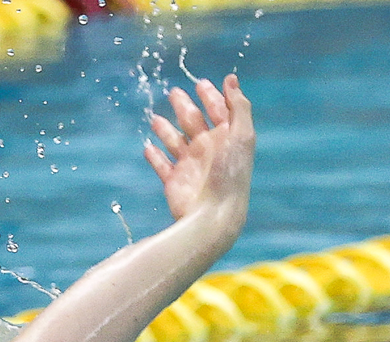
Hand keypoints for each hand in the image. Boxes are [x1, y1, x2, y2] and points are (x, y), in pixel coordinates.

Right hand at [143, 74, 253, 224]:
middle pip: (195, 123)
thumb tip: (231, 79)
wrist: (213, 214)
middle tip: (174, 92)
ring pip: (176, 142)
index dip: (212, 97)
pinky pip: (162, 166)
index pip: (220, 113)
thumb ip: (238, 107)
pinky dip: (155, 157)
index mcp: (227, 140)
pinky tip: (148, 147)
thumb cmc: (230, 174)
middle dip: (185, 107)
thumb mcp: (241, 135)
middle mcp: (210, 151)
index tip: (201, 83)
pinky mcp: (175, 182)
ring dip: (166, 130)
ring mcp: (191, 167)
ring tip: (155, 119)